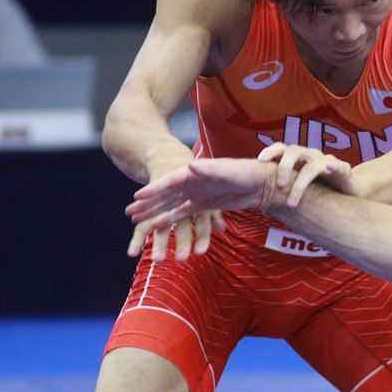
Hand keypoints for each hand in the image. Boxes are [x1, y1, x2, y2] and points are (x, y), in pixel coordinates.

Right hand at [126, 157, 272, 258]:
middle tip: (129, 214)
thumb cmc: (246, 172)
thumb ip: (209, 169)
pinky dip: (172, 220)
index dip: (153, 190)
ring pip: (172, 205)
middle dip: (148, 204)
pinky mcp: (204, 204)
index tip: (136, 197)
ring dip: (155, 213)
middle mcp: (192, 183)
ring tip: (138, 222)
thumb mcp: (227, 169)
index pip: (169, 181)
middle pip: (165, 195)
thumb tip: (189, 165)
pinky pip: (184, 213)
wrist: (262, 182)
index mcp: (195, 173)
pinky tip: (159, 227)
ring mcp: (197, 194)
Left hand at [255, 142, 358, 206]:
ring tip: (292, 202)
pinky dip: (334, 166)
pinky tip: (329, 168)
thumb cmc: (320, 192)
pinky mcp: (344, 169)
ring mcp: (327, 162)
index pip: (281, 149)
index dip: (270, 152)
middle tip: (280, 185)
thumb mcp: (299, 192)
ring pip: (312, 166)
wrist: (349, 194)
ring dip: (300, 183)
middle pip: (294, 151)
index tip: (259, 160)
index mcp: (298, 159)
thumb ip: (283, 196)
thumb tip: (263, 209)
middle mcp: (310, 156)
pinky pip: (338, 166)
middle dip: (284, 167)